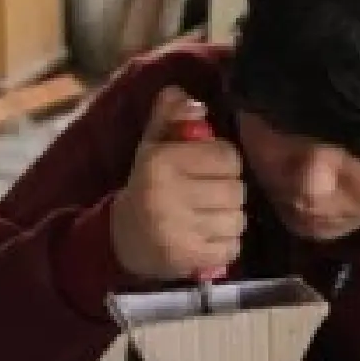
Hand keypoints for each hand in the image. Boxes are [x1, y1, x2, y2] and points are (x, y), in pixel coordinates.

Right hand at [110, 87, 244, 282]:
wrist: (122, 239)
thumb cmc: (146, 185)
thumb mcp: (153, 145)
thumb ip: (170, 115)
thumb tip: (193, 101)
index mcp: (161, 162)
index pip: (227, 156)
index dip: (224, 162)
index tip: (209, 169)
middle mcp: (168, 196)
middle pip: (236, 190)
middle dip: (228, 192)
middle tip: (209, 196)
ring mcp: (179, 231)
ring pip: (237, 220)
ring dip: (229, 219)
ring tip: (208, 218)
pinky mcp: (189, 259)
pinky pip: (232, 248)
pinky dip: (225, 244)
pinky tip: (206, 238)